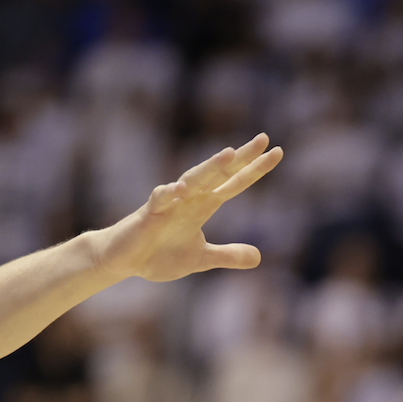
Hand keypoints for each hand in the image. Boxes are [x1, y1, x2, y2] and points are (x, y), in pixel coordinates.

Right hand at [91, 136, 284, 283]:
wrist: (125, 261)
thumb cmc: (160, 255)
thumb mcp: (202, 259)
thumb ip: (228, 255)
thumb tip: (259, 257)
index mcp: (203, 206)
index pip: (234, 183)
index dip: (255, 169)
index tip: (278, 152)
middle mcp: (189, 198)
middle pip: (219, 173)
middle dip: (241, 157)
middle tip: (264, 139)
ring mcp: (169, 204)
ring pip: (193, 180)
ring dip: (210, 167)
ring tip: (230, 153)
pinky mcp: (148, 214)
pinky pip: (159, 200)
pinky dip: (169, 195)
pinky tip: (181, 190)